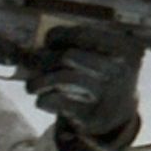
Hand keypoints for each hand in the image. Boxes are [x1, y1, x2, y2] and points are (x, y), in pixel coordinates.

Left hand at [21, 24, 142, 150]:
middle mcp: (120, 69)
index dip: (59, 35)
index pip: (83, 34)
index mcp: (126, 48)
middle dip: (44, 58)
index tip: (49, 40)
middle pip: (69, 56)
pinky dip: (43, 99)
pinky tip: (42, 98)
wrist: (118, 114)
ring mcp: (107, 94)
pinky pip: (58, 101)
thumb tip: (25, 47)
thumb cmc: (103, 75)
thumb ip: (74, 44)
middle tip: (32, 61)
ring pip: (63, 78)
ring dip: (39, 80)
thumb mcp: (103, 54)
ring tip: (31, 85)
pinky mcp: (92, 116)